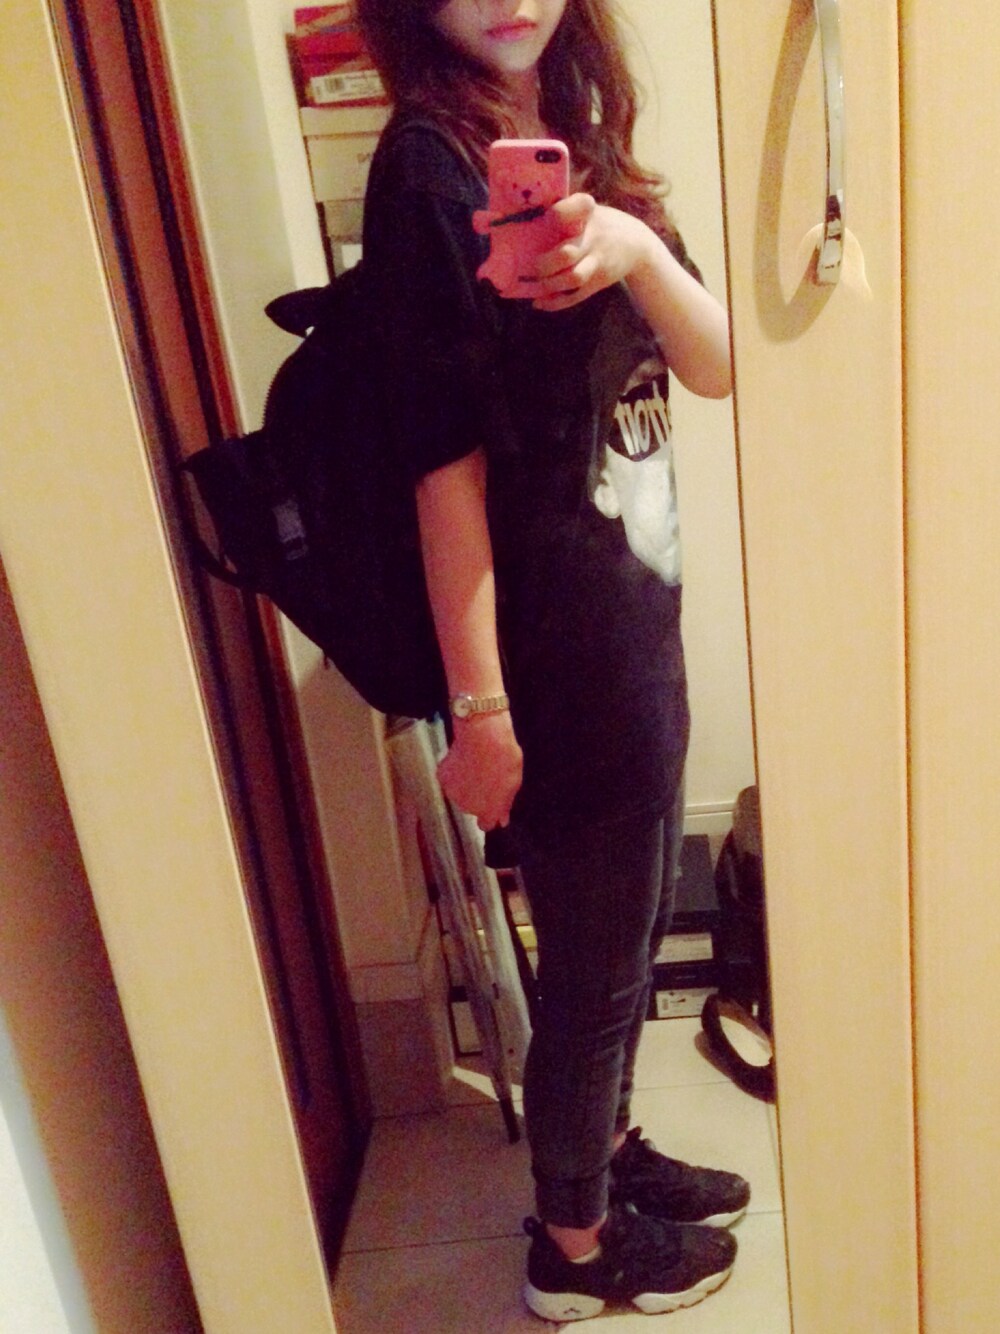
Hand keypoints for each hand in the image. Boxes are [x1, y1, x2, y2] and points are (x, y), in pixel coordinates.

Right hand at [436, 712, 522, 830]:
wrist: (483, 735)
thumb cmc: (503, 757)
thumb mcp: (513, 782)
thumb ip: (505, 804)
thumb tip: (502, 820)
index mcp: (488, 810)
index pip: (486, 825)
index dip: (489, 816)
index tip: (493, 806)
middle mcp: (468, 807)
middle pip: (472, 807)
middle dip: (478, 796)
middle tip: (487, 777)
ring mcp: (453, 793)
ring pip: (460, 793)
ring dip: (466, 785)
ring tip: (476, 765)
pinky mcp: (443, 777)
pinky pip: (450, 778)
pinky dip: (454, 772)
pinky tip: (463, 759)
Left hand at [529, 194, 652, 311]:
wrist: (637, 244)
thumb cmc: (599, 224)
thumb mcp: (588, 211)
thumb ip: (564, 214)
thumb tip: (522, 223)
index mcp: (588, 213)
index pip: (569, 211)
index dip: (555, 216)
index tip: (543, 220)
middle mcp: (593, 237)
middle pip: (566, 254)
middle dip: (544, 264)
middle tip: (531, 267)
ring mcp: (598, 261)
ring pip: (572, 278)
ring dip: (548, 286)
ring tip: (533, 287)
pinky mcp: (599, 281)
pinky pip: (576, 295)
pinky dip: (555, 302)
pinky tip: (540, 302)